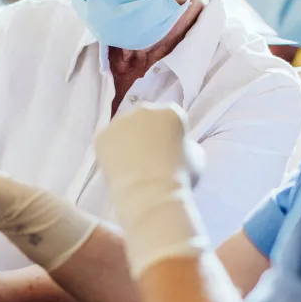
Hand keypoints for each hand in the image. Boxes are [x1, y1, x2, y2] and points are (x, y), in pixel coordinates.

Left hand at [95, 104, 209, 277]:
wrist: (151, 192)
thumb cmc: (180, 176)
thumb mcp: (198, 157)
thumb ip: (187, 145)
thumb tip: (179, 147)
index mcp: (171, 112)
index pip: (171, 118)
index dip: (171, 135)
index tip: (170, 151)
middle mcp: (145, 109)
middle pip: (146, 120)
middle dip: (147, 134)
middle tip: (149, 157)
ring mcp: (121, 121)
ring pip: (125, 129)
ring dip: (128, 141)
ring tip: (132, 165)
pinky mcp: (103, 136)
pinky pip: (109, 141)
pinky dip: (112, 152)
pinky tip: (119, 168)